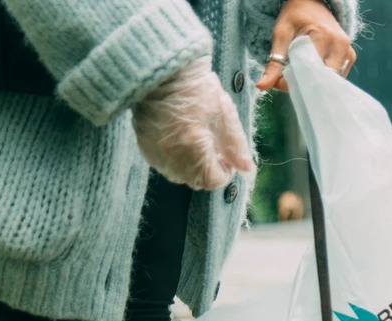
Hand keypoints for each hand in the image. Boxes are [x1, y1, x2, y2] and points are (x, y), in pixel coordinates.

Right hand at [132, 56, 253, 190]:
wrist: (161, 69)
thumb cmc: (197, 88)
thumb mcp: (224, 113)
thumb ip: (237, 145)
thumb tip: (247, 170)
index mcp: (194, 149)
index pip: (213, 180)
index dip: (225, 171)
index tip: (227, 157)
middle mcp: (171, 157)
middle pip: (196, 180)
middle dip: (209, 169)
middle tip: (213, 147)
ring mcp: (155, 152)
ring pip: (179, 174)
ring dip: (192, 165)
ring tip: (196, 140)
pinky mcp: (143, 145)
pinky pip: (164, 163)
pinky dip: (175, 157)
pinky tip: (180, 137)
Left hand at [257, 0, 355, 91]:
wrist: (313, 3)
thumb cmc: (296, 16)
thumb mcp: (281, 34)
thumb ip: (274, 62)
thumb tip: (262, 85)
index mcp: (324, 37)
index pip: (309, 72)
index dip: (293, 81)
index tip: (280, 79)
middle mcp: (340, 46)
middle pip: (322, 79)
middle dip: (305, 84)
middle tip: (290, 77)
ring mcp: (348, 52)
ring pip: (330, 81)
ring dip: (315, 82)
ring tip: (302, 71)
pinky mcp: (350, 57)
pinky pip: (337, 77)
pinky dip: (323, 78)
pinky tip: (314, 70)